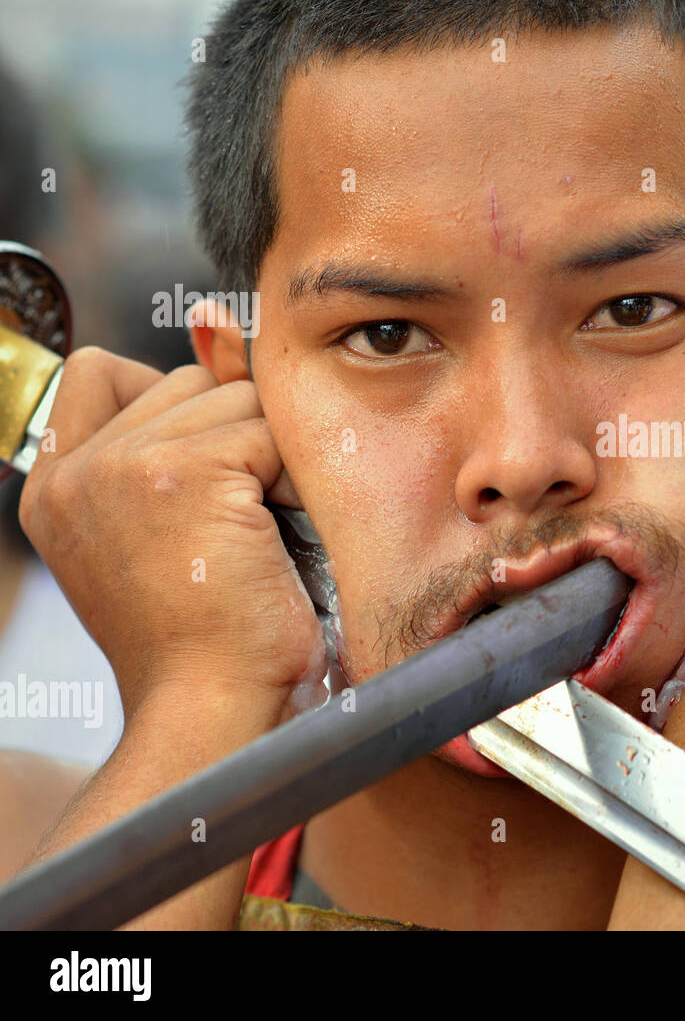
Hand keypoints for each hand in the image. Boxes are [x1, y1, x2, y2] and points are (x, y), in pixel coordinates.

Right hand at [19, 349, 324, 721]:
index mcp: (53, 485)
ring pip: (232, 399)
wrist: (215, 708)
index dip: (173, 408)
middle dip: (232, 439)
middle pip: (185, 382)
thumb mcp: (177, 517)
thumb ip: (183, 420)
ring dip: (265, 458)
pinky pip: (267, 430)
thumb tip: (212, 320)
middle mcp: (72, 472)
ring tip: (248, 538)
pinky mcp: (181, 474)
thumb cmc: (210, 630)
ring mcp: (121, 467)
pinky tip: (270, 539)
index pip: (104, 371)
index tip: (203, 480)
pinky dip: (288, 479)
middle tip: (232, 530)